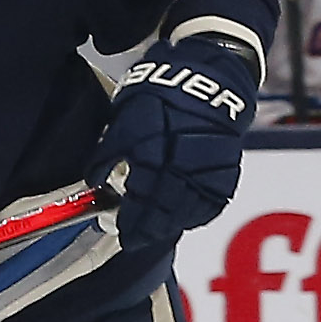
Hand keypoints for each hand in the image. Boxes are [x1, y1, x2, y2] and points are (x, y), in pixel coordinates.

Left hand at [100, 47, 256, 247]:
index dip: (129, 221)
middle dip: (147, 230)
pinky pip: (212, 202)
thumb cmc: (159, 99)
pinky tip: (184, 218)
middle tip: (134, 239)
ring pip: (188, 211)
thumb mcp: (122, 123)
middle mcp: (181, 165)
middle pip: (163, 211)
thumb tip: (93, 182)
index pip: (139, 200)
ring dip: (169, 225)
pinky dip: (197, 214)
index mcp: (152, 153)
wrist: (205, 82)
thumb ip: (106, 156)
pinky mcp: (226, 170)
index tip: (120, 232)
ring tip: (154, 232)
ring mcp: (206, 170)